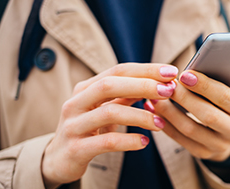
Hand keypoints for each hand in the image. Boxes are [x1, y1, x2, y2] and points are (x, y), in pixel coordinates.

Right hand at [42, 63, 177, 187]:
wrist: (58, 160)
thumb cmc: (88, 129)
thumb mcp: (105, 108)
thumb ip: (126, 95)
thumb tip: (159, 82)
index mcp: (85, 88)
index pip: (118, 71)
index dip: (145, 69)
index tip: (171, 72)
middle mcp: (76, 102)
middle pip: (110, 85)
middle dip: (143, 85)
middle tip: (169, 90)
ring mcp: (73, 125)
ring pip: (110, 112)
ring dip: (141, 116)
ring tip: (161, 123)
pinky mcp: (76, 148)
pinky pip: (106, 141)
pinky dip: (129, 140)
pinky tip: (145, 142)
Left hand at [148, 65, 229, 161]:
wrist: (224, 129)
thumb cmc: (226, 99)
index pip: (225, 98)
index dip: (205, 86)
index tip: (184, 74)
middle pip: (208, 115)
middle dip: (185, 99)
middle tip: (167, 86)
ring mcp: (219, 145)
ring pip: (190, 129)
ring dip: (170, 112)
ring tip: (155, 97)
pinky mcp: (203, 153)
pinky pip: (180, 139)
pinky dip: (165, 124)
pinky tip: (153, 110)